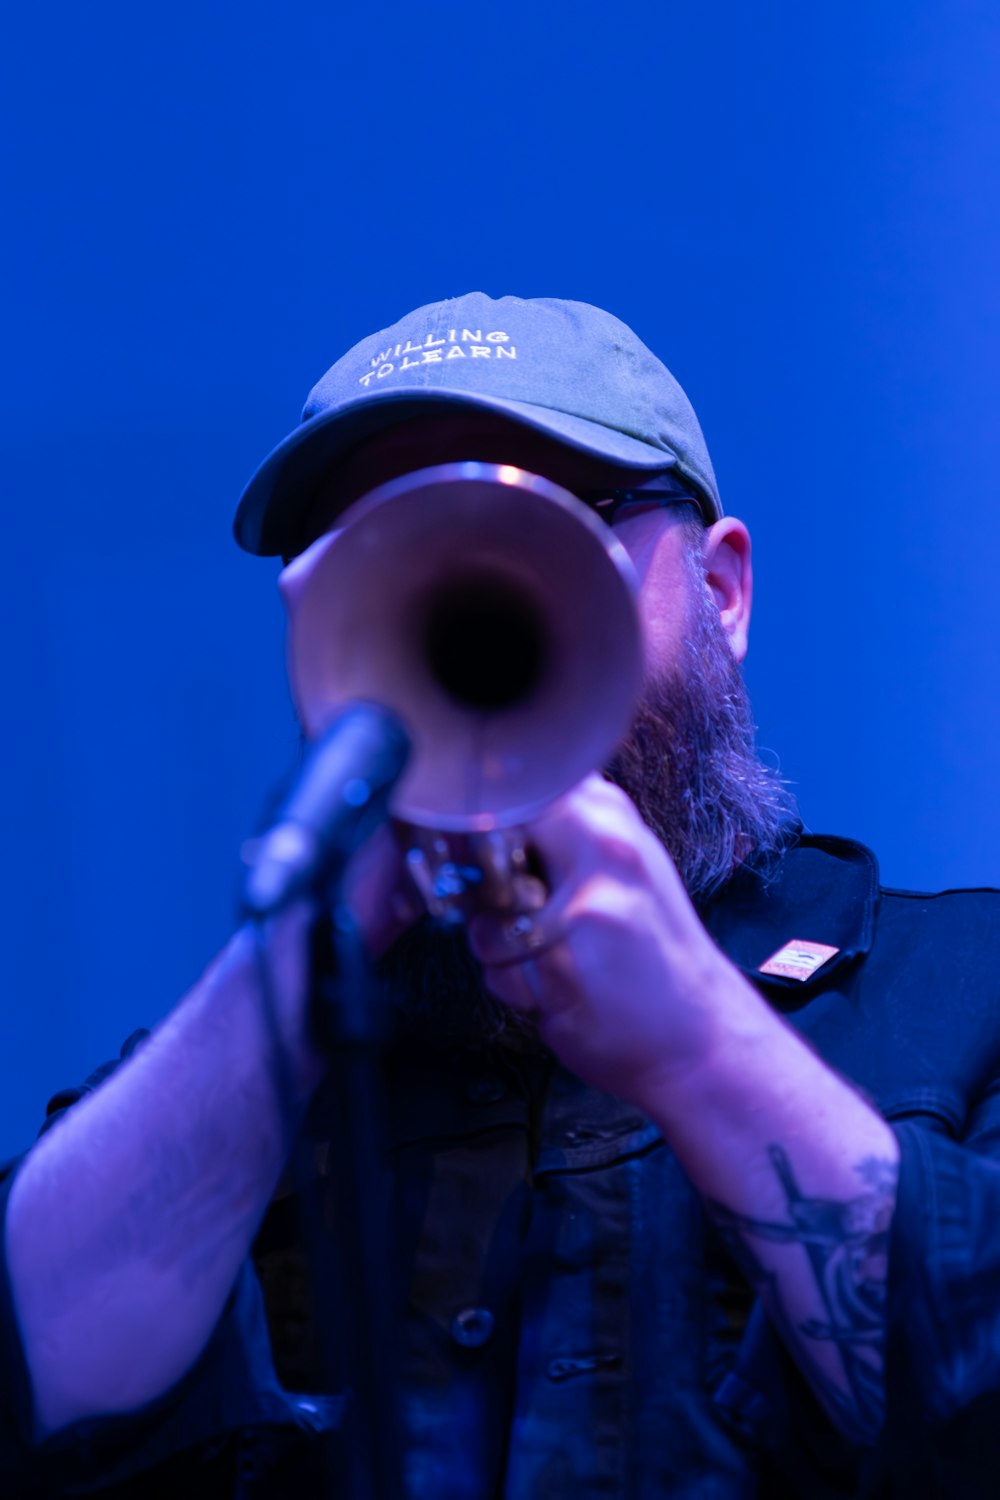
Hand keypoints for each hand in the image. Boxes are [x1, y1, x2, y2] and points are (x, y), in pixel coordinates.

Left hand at [467, 774, 749, 1106]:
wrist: (704, 1035)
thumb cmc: (660, 952)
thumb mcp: (630, 866)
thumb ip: (574, 829)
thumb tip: (502, 809)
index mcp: (614, 824)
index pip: (520, 798)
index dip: (496, 835)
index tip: (507, 864)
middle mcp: (602, 857)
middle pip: (489, 857)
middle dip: (493, 895)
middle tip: (530, 915)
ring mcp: (582, 914)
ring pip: (486, 926)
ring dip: (503, 952)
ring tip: (555, 961)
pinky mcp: (562, 970)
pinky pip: (500, 974)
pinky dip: (519, 989)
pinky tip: (562, 990)